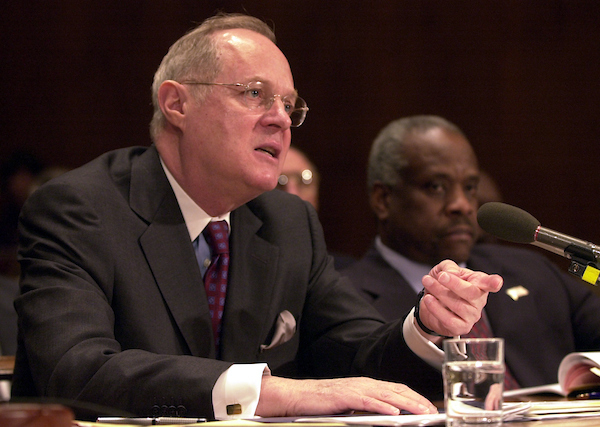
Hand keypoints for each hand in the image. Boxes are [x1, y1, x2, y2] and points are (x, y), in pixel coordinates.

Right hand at [255, 375, 437, 416]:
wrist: (296, 396)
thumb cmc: (321, 402)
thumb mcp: (350, 404)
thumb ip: (368, 406)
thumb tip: (388, 414)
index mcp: (366, 385)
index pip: (396, 389)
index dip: (414, 396)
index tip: (429, 407)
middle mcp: (363, 383)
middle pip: (395, 390)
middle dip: (416, 400)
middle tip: (431, 411)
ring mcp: (353, 388)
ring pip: (385, 394)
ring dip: (405, 403)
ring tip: (420, 412)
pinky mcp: (343, 396)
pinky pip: (366, 401)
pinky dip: (381, 405)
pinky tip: (393, 411)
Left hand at [417, 260, 502, 336]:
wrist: (428, 303)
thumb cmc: (442, 285)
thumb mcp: (443, 270)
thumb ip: (448, 267)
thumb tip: (452, 274)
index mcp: (478, 283)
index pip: (489, 283)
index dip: (493, 283)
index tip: (496, 281)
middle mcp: (479, 300)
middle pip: (471, 292)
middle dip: (454, 283)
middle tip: (441, 276)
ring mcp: (471, 315)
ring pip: (458, 305)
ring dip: (439, 292)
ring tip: (428, 283)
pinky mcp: (461, 327)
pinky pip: (449, 320)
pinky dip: (436, 309)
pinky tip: (428, 299)